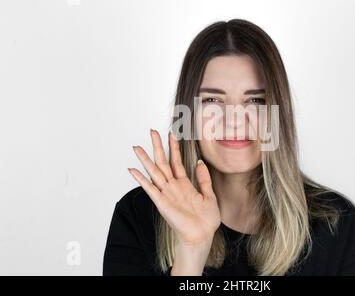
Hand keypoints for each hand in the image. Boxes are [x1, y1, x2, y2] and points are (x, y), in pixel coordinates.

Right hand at [128, 129, 220, 247]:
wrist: (202, 235)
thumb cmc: (206, 220)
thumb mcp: (209, 195)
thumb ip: (203, 178)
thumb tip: (200, 162)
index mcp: (184, 184)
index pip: (176, 161)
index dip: (173, 147)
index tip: (171, 134)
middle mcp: (173, 187)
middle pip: (163, 162)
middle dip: (157, 146)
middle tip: (152, 131)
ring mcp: (166, 193)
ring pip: (154, 172)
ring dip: (145, 159)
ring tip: (137, 147)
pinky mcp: (162, 202)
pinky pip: (150, 188)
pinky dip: (141, 179)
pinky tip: (132, 170)